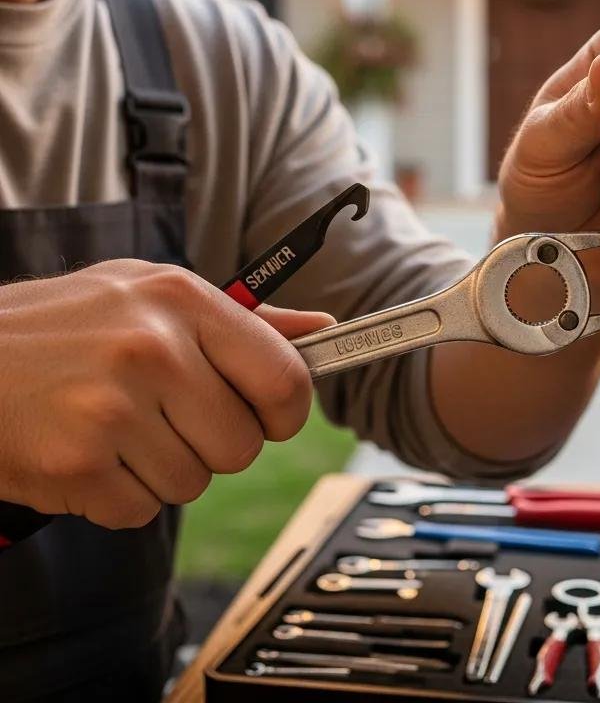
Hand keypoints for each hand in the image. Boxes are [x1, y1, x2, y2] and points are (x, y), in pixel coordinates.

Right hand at [0, 261, 331, 529]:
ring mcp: (112, 408)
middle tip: (169, 416)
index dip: (287, 411)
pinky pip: (141, 512)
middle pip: (243, 445)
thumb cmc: (69, 326)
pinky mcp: (75, 465)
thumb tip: (323, 330)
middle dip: (214, 444)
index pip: (284, 378)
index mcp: (182, 301)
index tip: (269, 415)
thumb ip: (246, 322)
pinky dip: (119, 495)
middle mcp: (153, 349)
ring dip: (163, 469)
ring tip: (118, 427)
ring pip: (194, 483)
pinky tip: (89, 453)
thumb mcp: (154, 296)